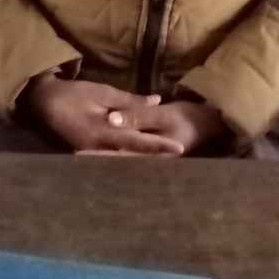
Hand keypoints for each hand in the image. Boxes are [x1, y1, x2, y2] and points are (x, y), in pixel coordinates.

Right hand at [24, 76, 184, 154]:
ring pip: (124, 158)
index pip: (139, 142)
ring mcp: (92, 154)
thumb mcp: (103, 93)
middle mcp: (99, 150)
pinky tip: (140, 155)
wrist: (43, 102)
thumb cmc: (74, 94)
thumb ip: (130, 101)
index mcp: (104, 134)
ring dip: (144, 157)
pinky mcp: (87, 153)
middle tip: (179, 154)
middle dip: (156, 156)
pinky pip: (112, 156)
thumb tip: (157, 101)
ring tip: (166, 157)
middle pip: (134, 156)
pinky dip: (127, 155)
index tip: (180, 148)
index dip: (160, 146)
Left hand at [88, 99, 229, 156]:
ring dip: (102, 156)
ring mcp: (149, 160)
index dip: (98, 155)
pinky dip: (114, 151)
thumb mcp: (163, 115)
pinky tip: (98, 149)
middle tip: (72, 155)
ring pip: (121, 159)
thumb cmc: (187, 118)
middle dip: (96, 160)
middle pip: (117, 161)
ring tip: (78, 153)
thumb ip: (137, 117)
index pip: (119, 156)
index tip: (77, 153)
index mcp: (152, 156)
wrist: (207, 122)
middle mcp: (149, 163)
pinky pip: (128, 154)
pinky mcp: (149, 154)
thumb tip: (111, 120)